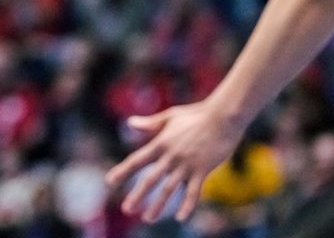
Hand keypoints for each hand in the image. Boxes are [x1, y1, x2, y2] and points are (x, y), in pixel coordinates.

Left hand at [104, 101, 244, 222]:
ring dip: (158, 205)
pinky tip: (181, 218)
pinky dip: (187, 205)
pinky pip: (193, 191)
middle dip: (137, 195)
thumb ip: (150, 123)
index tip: (109, 182)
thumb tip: (130, 123)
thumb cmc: (197, 114)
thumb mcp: (170, 116)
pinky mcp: (203, 169)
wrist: (223, 116)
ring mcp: (186, 164)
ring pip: (169, 189)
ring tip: (148, 219)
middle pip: (150, 179)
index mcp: (160, 143)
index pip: (137, 160)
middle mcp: (171, 156)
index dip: (122, 172)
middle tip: (127, 209)